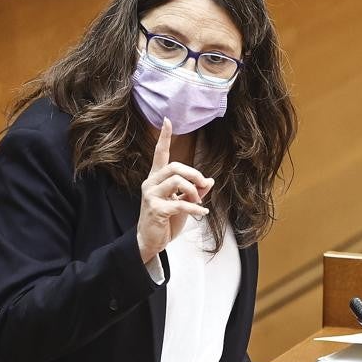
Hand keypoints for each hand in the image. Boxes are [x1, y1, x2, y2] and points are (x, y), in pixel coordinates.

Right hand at [137, 117, 213, 262]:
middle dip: (194, 174)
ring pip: (177, 181)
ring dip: (194, 191)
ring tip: (199, 202)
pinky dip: (195, 207)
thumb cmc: (166, 220)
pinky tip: (202, 212)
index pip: (160, 153)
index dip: (164, 137)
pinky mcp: (155, 209)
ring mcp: (151, 196)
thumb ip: (195, 191)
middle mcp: (150, 183)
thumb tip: (210, 181)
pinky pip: (180, 203)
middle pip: (175, 167)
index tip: (167, 120)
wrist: (150, 241)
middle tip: (203, 186)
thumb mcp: (183, 203)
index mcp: (156, 178)